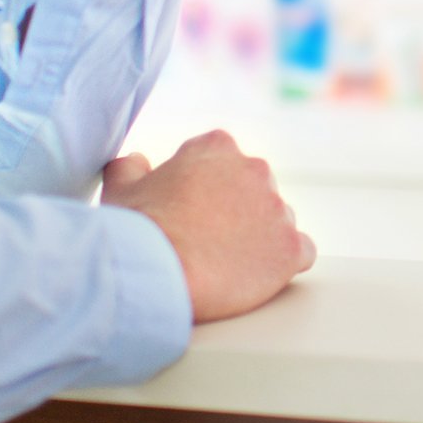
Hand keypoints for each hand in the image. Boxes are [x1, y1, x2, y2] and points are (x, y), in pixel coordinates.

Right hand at [100, 132, 315, 322]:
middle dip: (237, 213)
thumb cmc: (137, 230)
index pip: (224, 161)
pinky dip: (284, 263)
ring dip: (260, 238)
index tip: (192, 211)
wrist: (157, 272)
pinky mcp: (291, 247)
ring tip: (227, 263)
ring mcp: (278, 208)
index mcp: (217, 147)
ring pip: (278, 221)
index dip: (207, 190)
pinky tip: (258, 275)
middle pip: (255, 191)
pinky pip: (300, 252)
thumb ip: (131, 167)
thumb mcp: (122, 188)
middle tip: (209, 241)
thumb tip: (136, 161)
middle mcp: (256, 169)